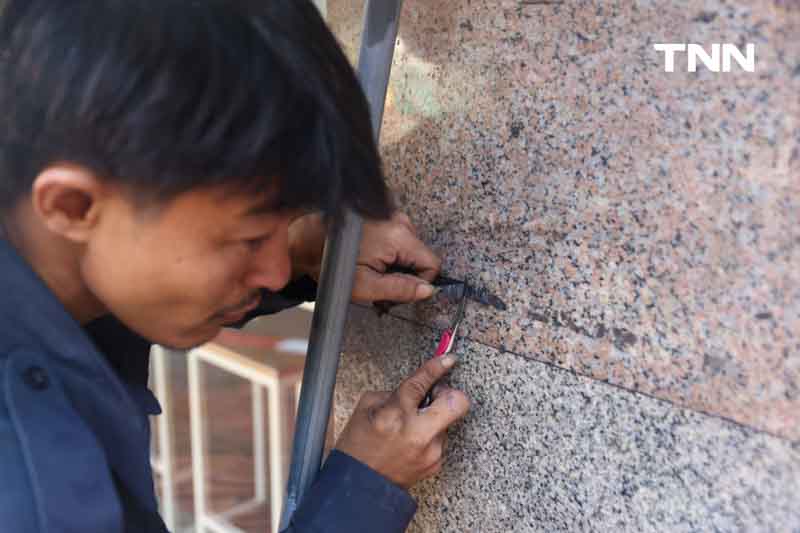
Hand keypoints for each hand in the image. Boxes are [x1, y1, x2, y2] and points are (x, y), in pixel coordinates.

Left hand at [289, 211, 441, 303]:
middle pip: (420, 257)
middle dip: (405, 276)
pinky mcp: (382, 216)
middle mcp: (399, 222)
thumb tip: (427, 291)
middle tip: (382, 289)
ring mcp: (391, 216)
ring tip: (373, 275)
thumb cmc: (332, 263)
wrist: (308, 242)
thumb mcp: (367, 286)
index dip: (420, 283)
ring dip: (395, 266)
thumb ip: (401, 289)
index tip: (400, 292)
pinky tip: (371, 261)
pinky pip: (398, 240)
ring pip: (409, 250)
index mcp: (399, 237)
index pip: (432, 263)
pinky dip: (388, 254)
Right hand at [334, 355, 469, 489]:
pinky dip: (431, 434)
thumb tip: (419, 387)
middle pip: (456, 403)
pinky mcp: (436, 463)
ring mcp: (430, 451)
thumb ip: (394, 394)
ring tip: (412, 426)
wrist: (360, 485)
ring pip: (448, 421)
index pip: (421, 383)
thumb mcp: (367, 408)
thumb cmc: (359, 444)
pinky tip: (412, 441)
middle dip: (450, 393)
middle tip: (436, 394)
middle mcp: (417, 433)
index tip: (449, 358)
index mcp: (394, 414)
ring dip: (435, 417)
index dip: (438, 367)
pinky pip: (441, 438)